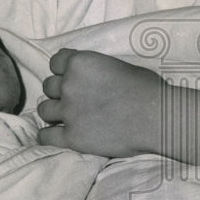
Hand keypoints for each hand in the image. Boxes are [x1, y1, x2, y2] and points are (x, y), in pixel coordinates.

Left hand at [37, 48, 163, 156]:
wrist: (155, 117)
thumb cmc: (146, 88)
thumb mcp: (119, 66)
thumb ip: (97, 70)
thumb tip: (95, 79)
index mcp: (80, 63)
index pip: (56, 62)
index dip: (63, 70)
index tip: (72, 77)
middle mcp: (69, 85)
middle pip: (49, 86)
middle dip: (59, 92)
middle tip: (75, 99)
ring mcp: (69, 112)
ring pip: (44, 110)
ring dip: (54, 112)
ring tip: (65, 117)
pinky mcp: (72, 137)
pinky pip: (46, 136)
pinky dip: (47, 136)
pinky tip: (54, 135)